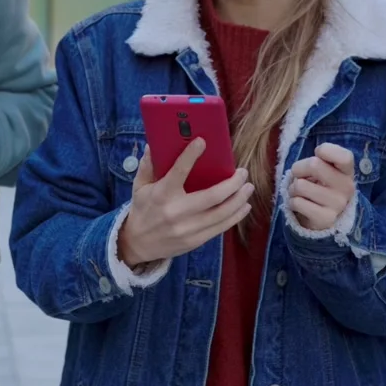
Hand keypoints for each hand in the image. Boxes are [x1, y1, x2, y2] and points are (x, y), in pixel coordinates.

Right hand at [118, 139, 253, 266]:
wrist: (137, 244)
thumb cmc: (142, 209)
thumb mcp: (140, 186)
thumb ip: (148, 165)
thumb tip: (154, 143)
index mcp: (162, 194)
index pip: (179, 171)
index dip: (191, 155)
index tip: (202, 141)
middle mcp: (176, 212)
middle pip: (213, 196)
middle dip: (233, 183)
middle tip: (243, 172)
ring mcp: (188, 228)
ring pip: (222, 213)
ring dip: (240, 199)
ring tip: (248, 187)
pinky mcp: (195, 240)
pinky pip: (221, 227)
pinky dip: (236, 216)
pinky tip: (244, 206)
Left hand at [289, 143, 354, 230]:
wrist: (324, 218)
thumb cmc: (320, 185)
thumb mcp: (325, 169)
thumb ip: (321, 160)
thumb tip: (308, 164)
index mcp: (347, 171)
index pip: (344, 156)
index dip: (326, 150)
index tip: (317, 154)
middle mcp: (346, 187)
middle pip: (313, 164)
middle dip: (298, 169)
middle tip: (299, 176)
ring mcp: (337, 204)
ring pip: (300, 185)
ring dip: (293, 188)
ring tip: (300, 193)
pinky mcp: (325, 219)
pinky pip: (297, 202)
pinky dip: (292, 202)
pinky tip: (300, 205)